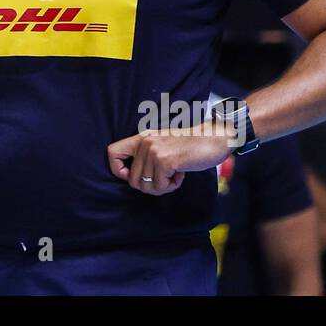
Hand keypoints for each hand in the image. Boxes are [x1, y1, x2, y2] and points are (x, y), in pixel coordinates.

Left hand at [107, 125, 232, 195]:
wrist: (214, 138)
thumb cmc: (191, 145)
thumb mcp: (163, 144)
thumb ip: (148, 156)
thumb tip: (134, 179)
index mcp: (141, 138)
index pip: (112, 153)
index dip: (118, 170)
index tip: (133, 175)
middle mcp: (144, 143)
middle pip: (133, 181)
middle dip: (151, 186)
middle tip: (167, 176)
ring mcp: (154, 151)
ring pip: (147, 187)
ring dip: (163, 186)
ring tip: (175, 172)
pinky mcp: (165, 161)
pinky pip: (160, 187)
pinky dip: (172, 186)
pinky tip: (181, 173)